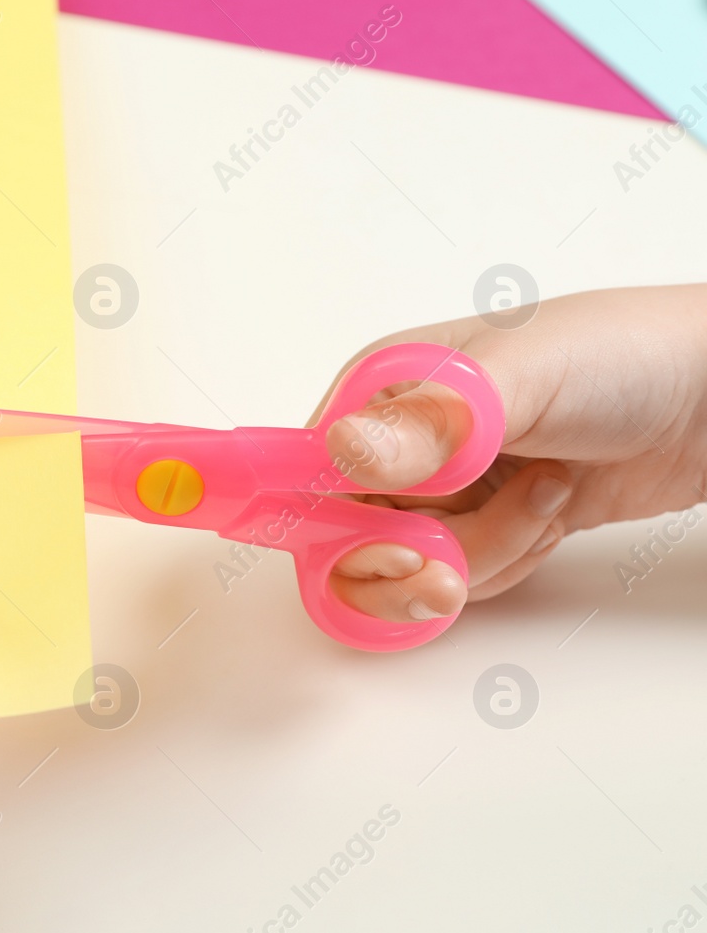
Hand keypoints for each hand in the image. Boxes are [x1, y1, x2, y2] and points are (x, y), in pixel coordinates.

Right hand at [318, 285, 706, 619]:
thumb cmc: (624, 356)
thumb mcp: (525, 378)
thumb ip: (433, 420)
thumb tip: (345, 449)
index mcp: (380, 390)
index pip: (307, 477)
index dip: (334, 528)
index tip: (396, 548)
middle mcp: (398, 441)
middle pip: (350, 539)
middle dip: (414, 562)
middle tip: (457, 565)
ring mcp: (443, 485)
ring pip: (411, 567)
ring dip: (483, 554)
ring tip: (543, 497)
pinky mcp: (485, 522)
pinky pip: (460, 575)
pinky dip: (508, 561)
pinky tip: (550, 512)